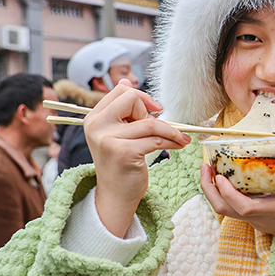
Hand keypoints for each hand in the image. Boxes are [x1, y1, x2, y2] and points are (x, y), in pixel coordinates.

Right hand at [86, 79, 190, 236]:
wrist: (116, 195)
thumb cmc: (122, 163)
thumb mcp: (118, 133)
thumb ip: (123, 111)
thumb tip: (126, 80)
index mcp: (94, 118)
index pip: (121, 91)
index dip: (141, 97)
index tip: (154, 110)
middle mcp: (96, 126)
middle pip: (132, 98)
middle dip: (151, 111)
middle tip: (158, 129)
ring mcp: (108, 139)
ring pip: (150, 122)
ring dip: (171, 131)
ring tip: (180, 138)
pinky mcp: (123, 152)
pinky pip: (156, 139)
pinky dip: (173, 141)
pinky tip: (180, 145)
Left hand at [201, 142, 274, 265]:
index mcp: (273, 210)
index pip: (243, 207)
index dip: (227, 193)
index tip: (220, 175)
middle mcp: (260, 218)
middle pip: (223, 209)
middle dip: (209, 188)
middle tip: (206, 166)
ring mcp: (257, 221)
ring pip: (225, 210)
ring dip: (214, 192)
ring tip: (212, 171)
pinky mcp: (258, 221)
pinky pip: (234, 209)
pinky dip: (225, 195)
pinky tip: (229, 179)